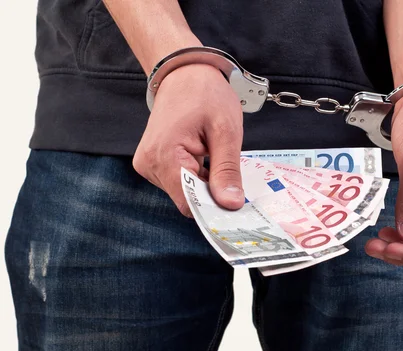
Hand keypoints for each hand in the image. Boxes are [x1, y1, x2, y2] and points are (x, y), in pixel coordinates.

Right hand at [133, 63, 244, 216]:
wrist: (184, 73)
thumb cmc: (205, 94)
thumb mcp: (225, 131)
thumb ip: (226, 170)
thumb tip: (231, 205)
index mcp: (164, 156)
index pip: (190, 204)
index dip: (215, 206)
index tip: (236, 203)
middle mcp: (149, 165)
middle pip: (188, 199)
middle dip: (212, 190)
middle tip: (228, 168)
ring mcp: (148, 164)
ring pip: (185, 192)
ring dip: (205, 181)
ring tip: (211, 152)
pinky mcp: (152, 163)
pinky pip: (180, 181)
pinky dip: (197, 174)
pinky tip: (203, 154)